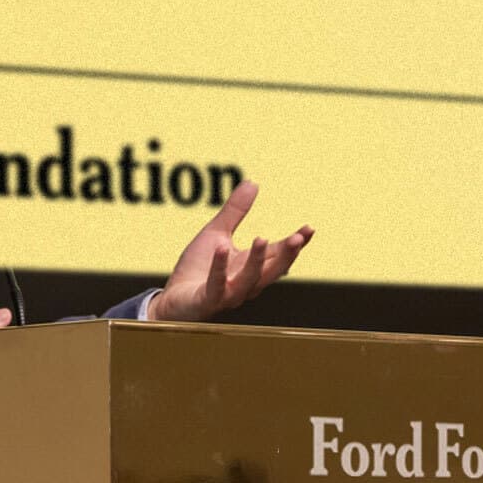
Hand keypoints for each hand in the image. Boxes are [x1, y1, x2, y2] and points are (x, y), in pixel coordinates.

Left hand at [146, 181, 312, 322]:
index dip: (295, 243)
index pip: (278, 255)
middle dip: (286, 255)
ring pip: (249, 280)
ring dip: (257, 261)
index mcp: (251, 267)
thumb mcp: (217, 233)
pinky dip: (219, 268)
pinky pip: (215, 285)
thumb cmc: (197, 269)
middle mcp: (245, 283)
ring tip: (261, 238)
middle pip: (272, 271)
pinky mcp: (207, 300)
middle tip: (297, 238)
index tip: (309, 229)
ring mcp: (228, 294)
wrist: (172, 299)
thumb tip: (253, 182)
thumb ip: (236, 211)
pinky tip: (222, 249)